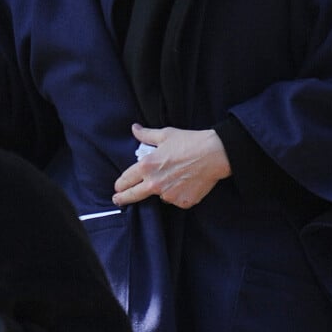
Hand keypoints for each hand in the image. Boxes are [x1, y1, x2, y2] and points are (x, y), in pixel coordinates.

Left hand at [112, 124, 230, 208]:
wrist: (214, 154)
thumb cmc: (189, 142)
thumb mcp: (165, 134)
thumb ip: (146, 134)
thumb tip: (134, 128)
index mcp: (147, 166)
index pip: (125, 179)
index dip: (119, 184)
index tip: (117, 187)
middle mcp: (155, 183)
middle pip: (132, 195)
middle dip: (122, 198)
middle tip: (118, 200)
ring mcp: (169, 195)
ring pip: (159, 196)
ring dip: (161, 190)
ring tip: (174, 177)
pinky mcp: (182, 202)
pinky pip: (176, 200)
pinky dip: (178, 194)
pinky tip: (185, 182)